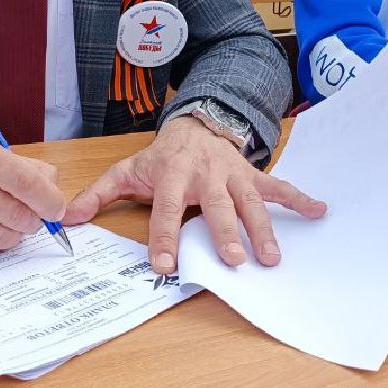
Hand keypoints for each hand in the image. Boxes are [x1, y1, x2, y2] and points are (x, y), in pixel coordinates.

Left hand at [64, 115, 326, 272]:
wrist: (196, 122)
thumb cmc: (162, 156)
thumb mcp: (128, 170)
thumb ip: (100, 194)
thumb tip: (67, 218)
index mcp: (173, 174)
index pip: (166, 209)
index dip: (164, 237)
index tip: (164, 265)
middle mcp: (206, 175)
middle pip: (216, 207)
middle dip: (225, 233)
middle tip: (234, 261)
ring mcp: (234, 175)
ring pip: (250, 202)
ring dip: (263, 228)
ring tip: (271, 257)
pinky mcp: (254, 175)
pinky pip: (279, 188)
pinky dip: (300, 199)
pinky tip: (320, 211)